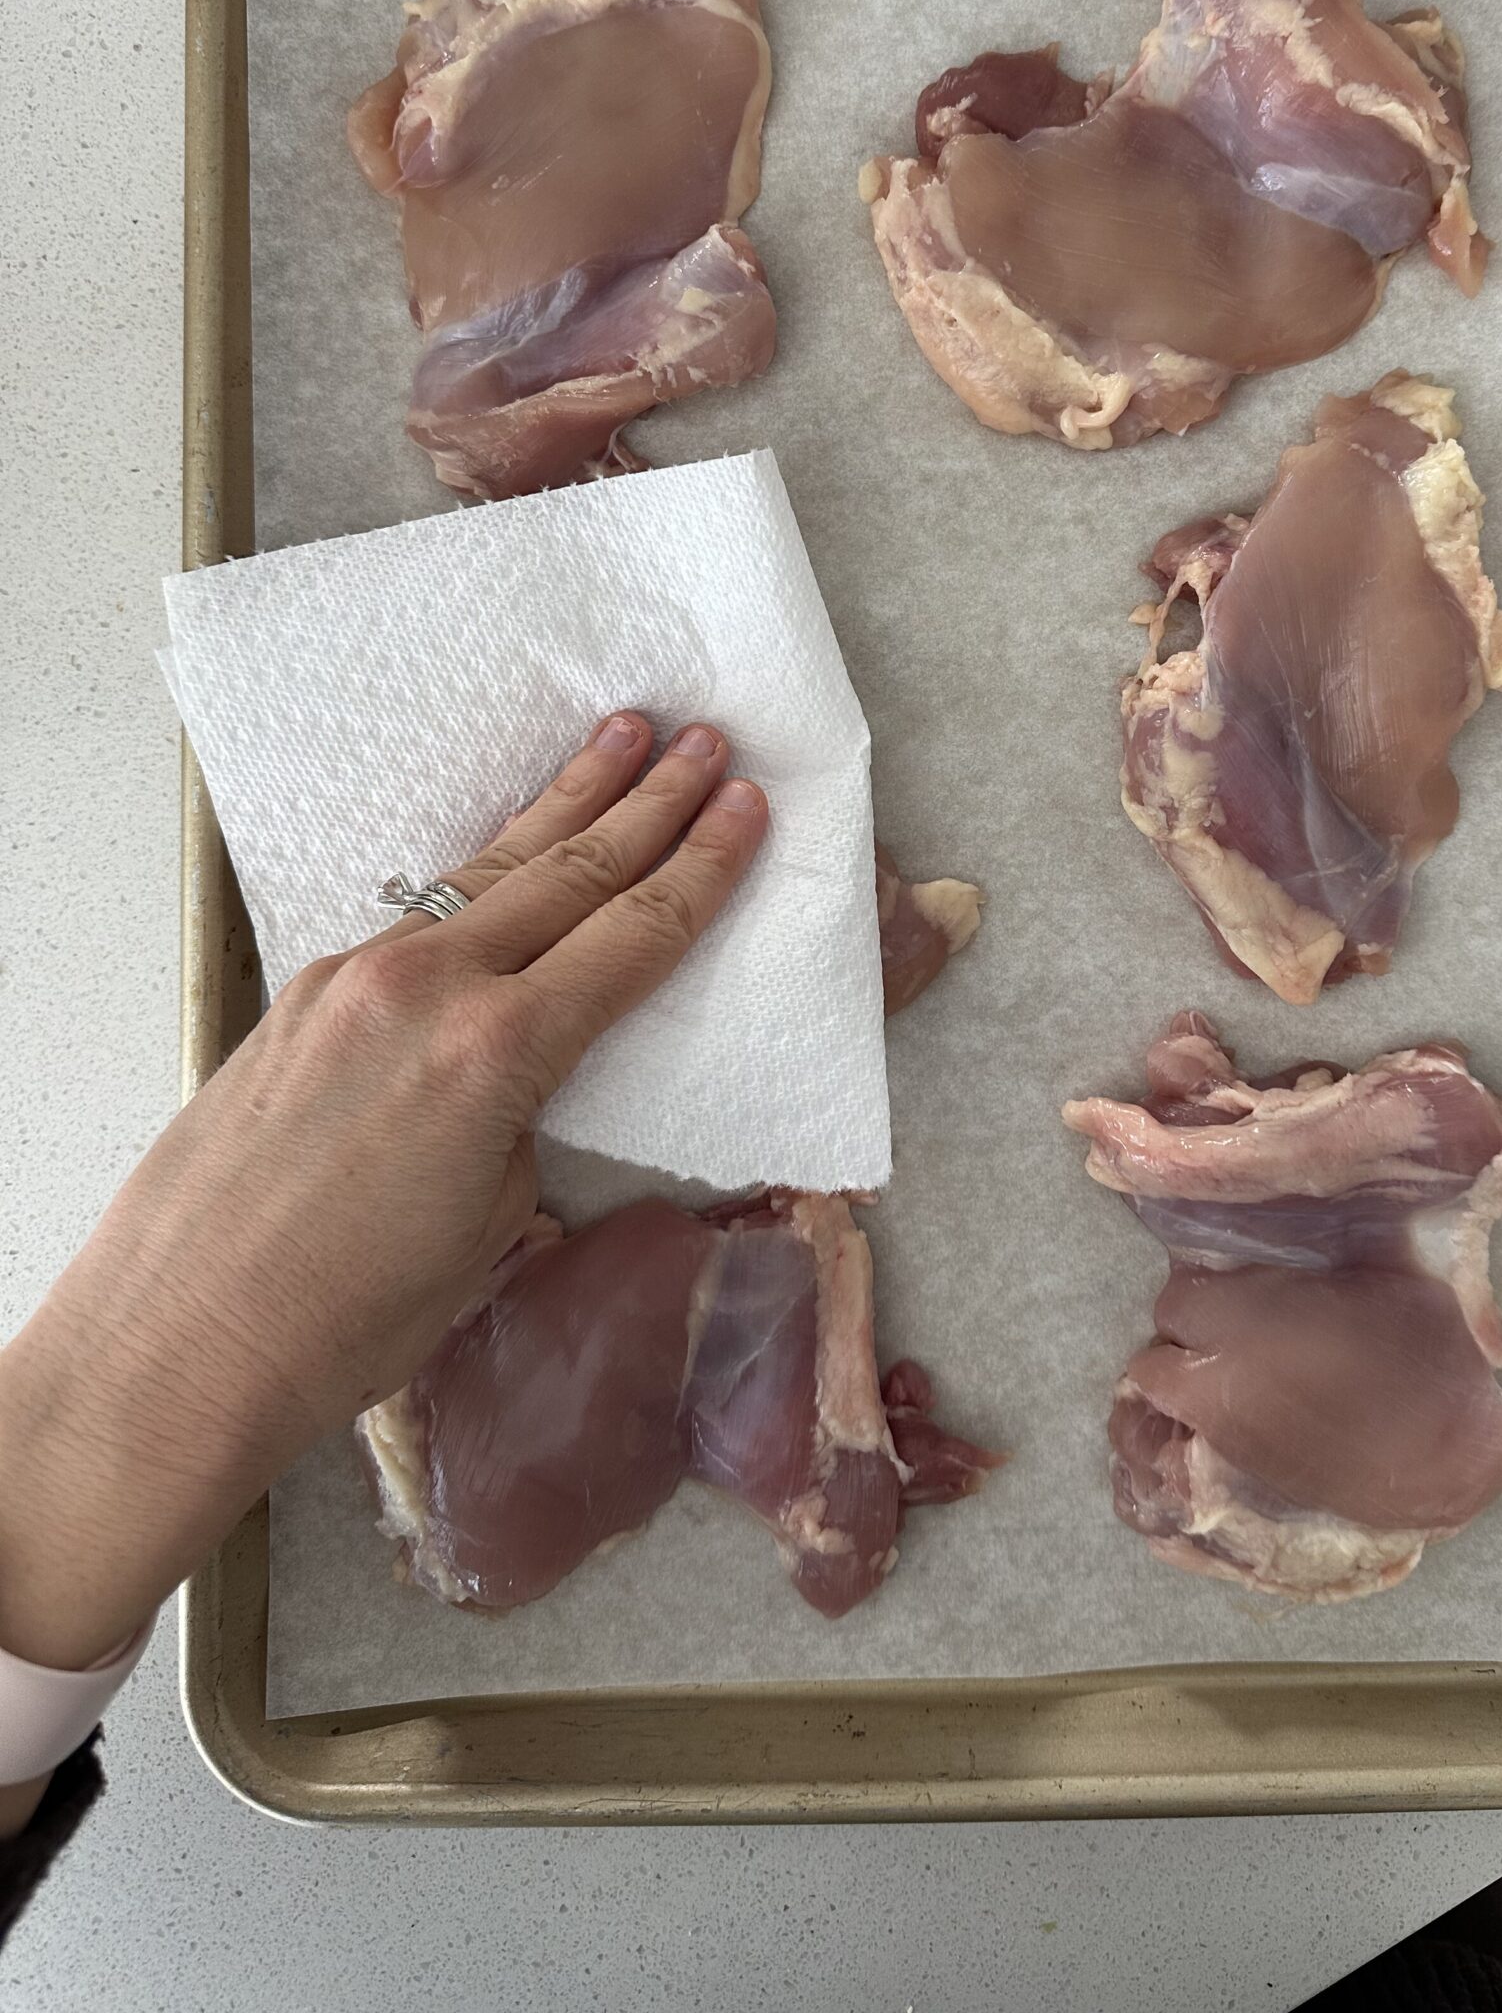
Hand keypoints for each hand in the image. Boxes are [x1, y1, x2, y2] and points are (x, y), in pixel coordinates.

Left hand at [0, 714, 766, 1680]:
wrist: (178, 1341)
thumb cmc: (347, 1320)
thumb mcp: (491, 1225)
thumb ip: (525, 1123)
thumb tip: (523, 1084)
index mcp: (496, 1051)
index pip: (630, 938)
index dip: (701, 871)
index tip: (748, 809)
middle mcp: (427, 988)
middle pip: (569, 874)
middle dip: (650, 804)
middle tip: (710, 742)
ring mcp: (355, 979)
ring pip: (487, 872)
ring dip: (567, 803)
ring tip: (622, 734)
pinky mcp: (305, 996)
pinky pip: (421, 914)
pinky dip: (485, 872)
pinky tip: (512, 852)